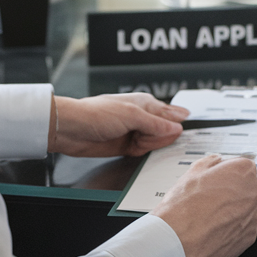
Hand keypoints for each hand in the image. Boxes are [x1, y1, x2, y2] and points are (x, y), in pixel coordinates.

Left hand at [50, 93, 188, 156]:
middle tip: (144, 135)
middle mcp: (142, 117)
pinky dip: (142, 153)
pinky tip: (133, 150)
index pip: (171, 114)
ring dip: (148, 145)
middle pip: (166, 131)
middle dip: (159, 137)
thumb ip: (155, 123)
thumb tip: (177, 127)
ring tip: (133, 141)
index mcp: (145, 103)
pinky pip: (145, 152)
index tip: (185, 133)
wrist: (71, 130)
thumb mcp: (130, 115)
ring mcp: (135, 132)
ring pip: (156, 143)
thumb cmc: (95, 114)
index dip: (178, 124)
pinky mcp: (127, 146)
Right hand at [153, 154, 256, 256]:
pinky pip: (243, 227)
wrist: (179, 241)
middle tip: (211, 197)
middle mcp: (254, 192)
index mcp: (244, 171)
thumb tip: (216, 161)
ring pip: (246, 208)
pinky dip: (232, 227)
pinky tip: (215, 227)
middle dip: (232, 191)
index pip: (242, 166)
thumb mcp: (194, 172)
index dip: (226, 174)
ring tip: (210, 214)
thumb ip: (211, 162)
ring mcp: (254, 216)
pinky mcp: (250, 237)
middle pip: (246, 187)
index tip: (217, 180)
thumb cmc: (184, 208)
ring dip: (233, 209)